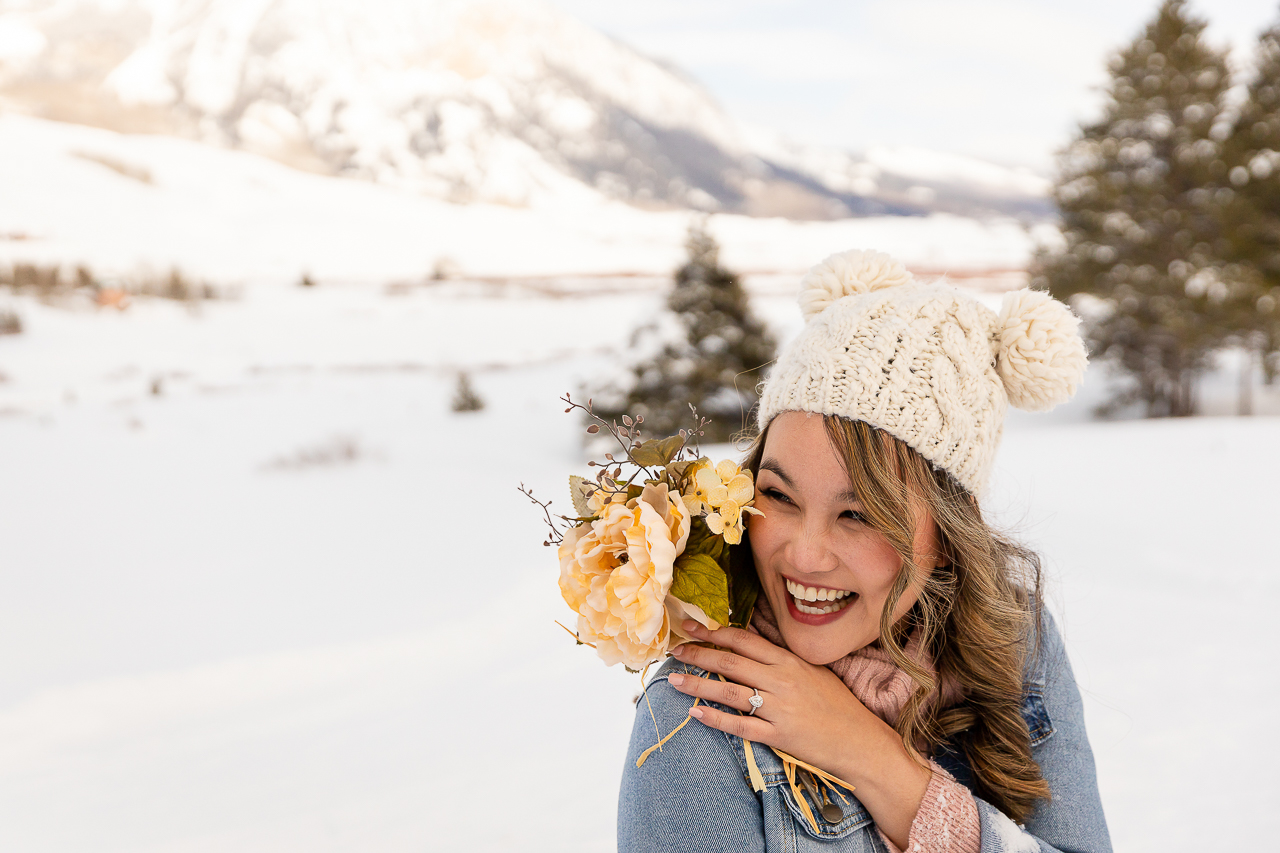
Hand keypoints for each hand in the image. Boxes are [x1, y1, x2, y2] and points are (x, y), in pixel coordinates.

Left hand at [667, 621, 930, 846]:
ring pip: (730, 692)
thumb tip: (750, 645)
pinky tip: (695, 714)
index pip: (744, 640)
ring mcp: (779, 708)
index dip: (714, 631)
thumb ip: (782, 660)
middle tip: (674, 651)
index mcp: (790, 661)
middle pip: (731, 662)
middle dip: (699, 654)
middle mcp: (782, 680)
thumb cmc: (838, 706)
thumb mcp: (813, 672)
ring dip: (698, 685)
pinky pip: (741, 726)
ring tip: (673, 680)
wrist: (862, 742)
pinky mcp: (779, 736)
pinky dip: (716, 720)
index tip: (691, 626)